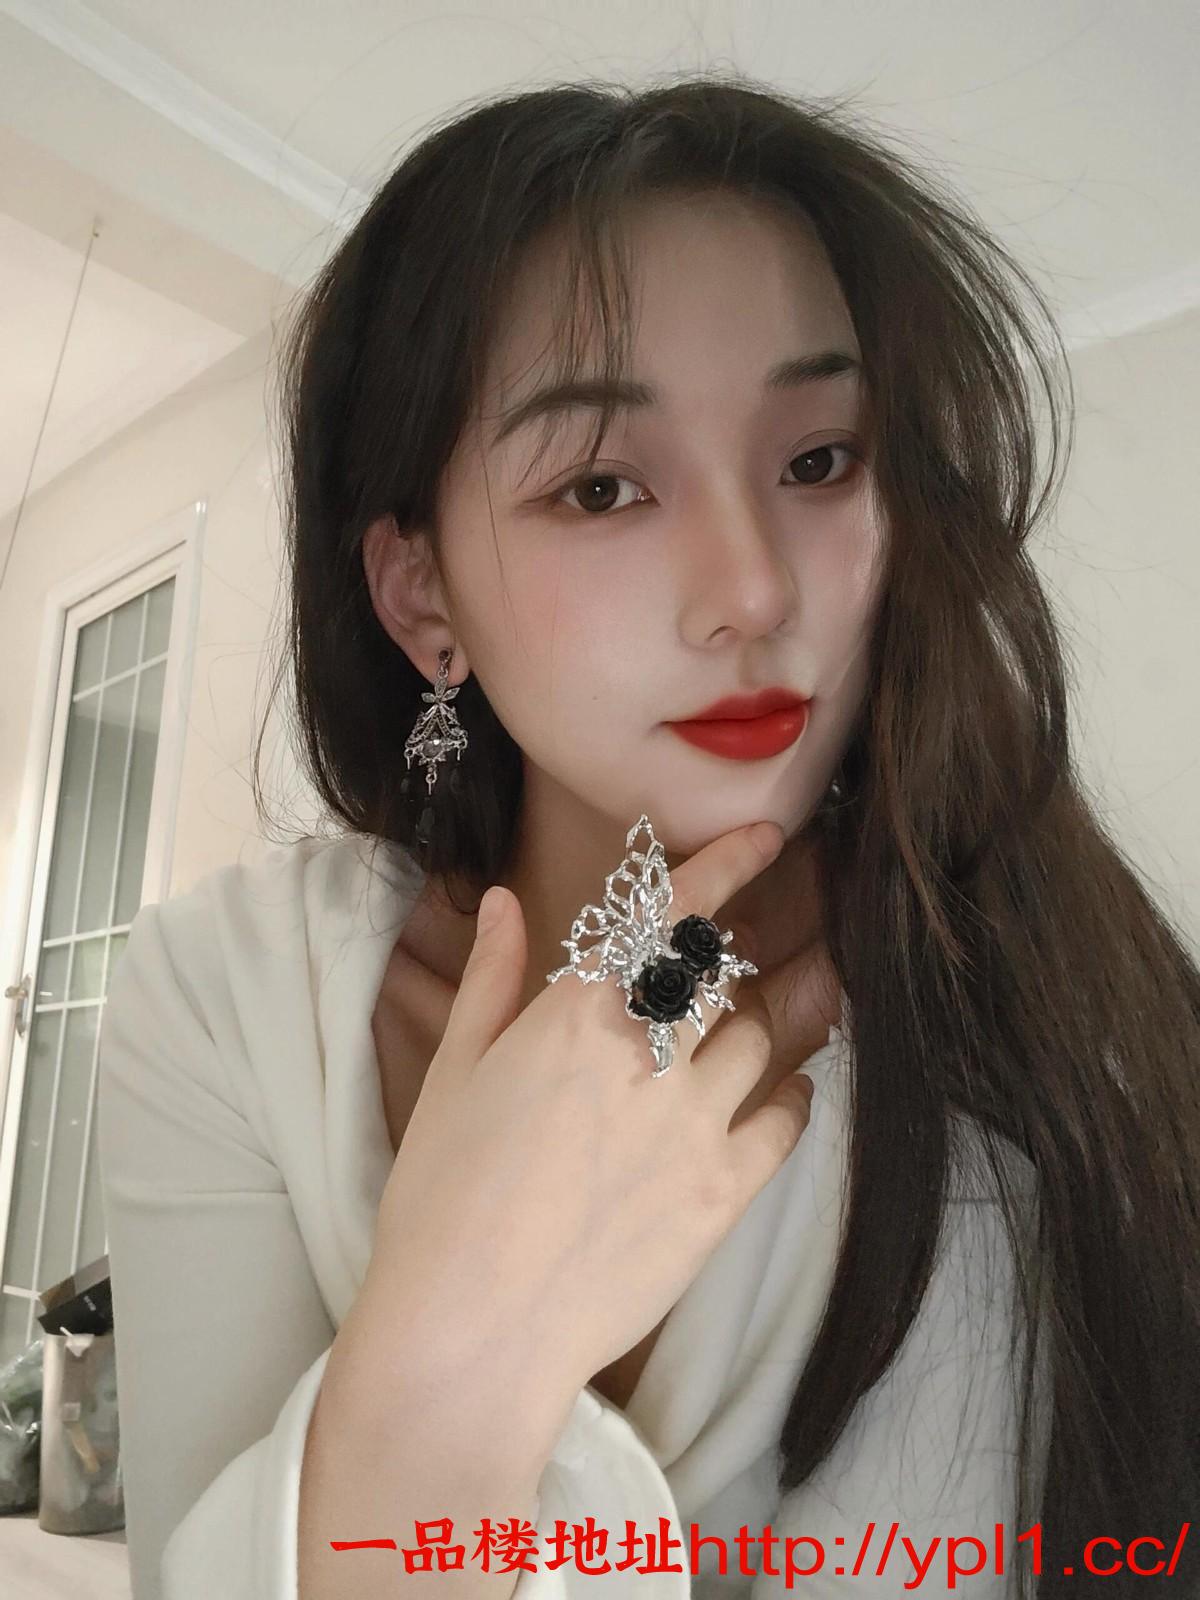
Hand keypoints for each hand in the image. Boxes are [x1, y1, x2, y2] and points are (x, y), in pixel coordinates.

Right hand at [366, 820, 816, 1393]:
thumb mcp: (454, 1073)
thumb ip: (490, 978)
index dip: (729, 866)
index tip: (768, 840)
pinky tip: (777, 1095)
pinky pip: (786, 1121)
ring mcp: (695, 1124)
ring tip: (783, 1011)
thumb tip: (501, 899)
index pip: (672, 914)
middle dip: (751, 947)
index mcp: (577, 1013)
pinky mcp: (723, 1194)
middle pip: (728, 972)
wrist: (474, 1329)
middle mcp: (648, 1054)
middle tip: (761, 947)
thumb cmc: (442, 1197)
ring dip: (776, 1016)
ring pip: (766, 1038)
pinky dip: (789, 1096)